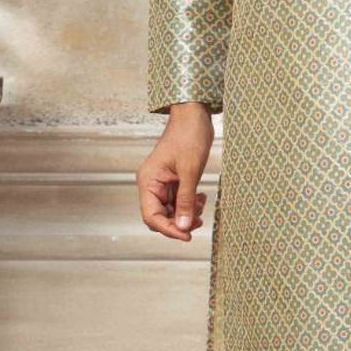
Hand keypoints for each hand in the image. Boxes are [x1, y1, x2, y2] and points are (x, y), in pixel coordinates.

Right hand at [136, 105, 212, 240]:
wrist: (194, 114)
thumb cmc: (189, 136)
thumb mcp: (190, 171)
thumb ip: (185, 200)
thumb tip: (183, 226)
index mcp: (148, 181)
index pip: (151, 217)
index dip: (168, 229)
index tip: (187, 235)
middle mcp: (151, 183)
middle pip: (160, 216)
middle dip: (179, 221)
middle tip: (199, 221)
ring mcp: (162, 182)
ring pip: (170, 209)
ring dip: (186, 212)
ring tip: (202, 205)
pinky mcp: (172, 179)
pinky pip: (177, 199)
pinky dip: (189, 203)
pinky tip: (201, 198)